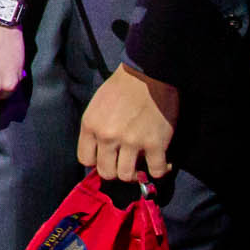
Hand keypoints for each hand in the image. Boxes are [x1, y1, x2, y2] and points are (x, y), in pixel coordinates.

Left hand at [78, 62, 179, 179]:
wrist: (149, 73)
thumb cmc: (122, 87)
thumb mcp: (97, 106)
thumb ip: (96, 129)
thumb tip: (101, 153)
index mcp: (91, 126)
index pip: (85, 160)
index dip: (97, 161)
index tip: (108, 157)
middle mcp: (108, 137)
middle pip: (106, 172)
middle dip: (116, 170)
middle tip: (126, 162)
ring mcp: (132, 142)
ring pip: (127, 176)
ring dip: (136, 173)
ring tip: (142, 162)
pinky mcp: (155, 144)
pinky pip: (156, 171)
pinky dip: (161, 170)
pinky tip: (163, 161)